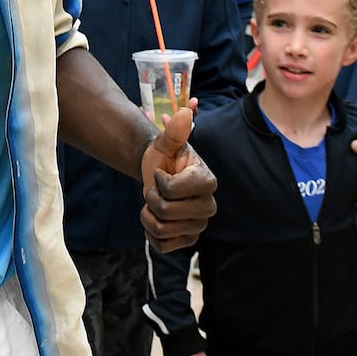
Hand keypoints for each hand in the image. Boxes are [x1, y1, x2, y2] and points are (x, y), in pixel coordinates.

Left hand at [140, 100, 216, 251]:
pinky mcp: (189, 241)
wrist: (158, 178)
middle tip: (156, 189)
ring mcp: (200, 226)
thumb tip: (186, 110)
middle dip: (151, 198)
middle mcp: (209, 206)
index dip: (159, 181)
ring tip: (153, 204)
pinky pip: (161, 245)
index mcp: (208, 181)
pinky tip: (156, 219)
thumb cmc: (164, 159)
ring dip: (147, 215)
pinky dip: (150, 232)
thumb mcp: (165, 143)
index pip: (172, 190)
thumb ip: (175, 130)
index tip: (162, 173)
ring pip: (161, 230)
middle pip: (166, 211)